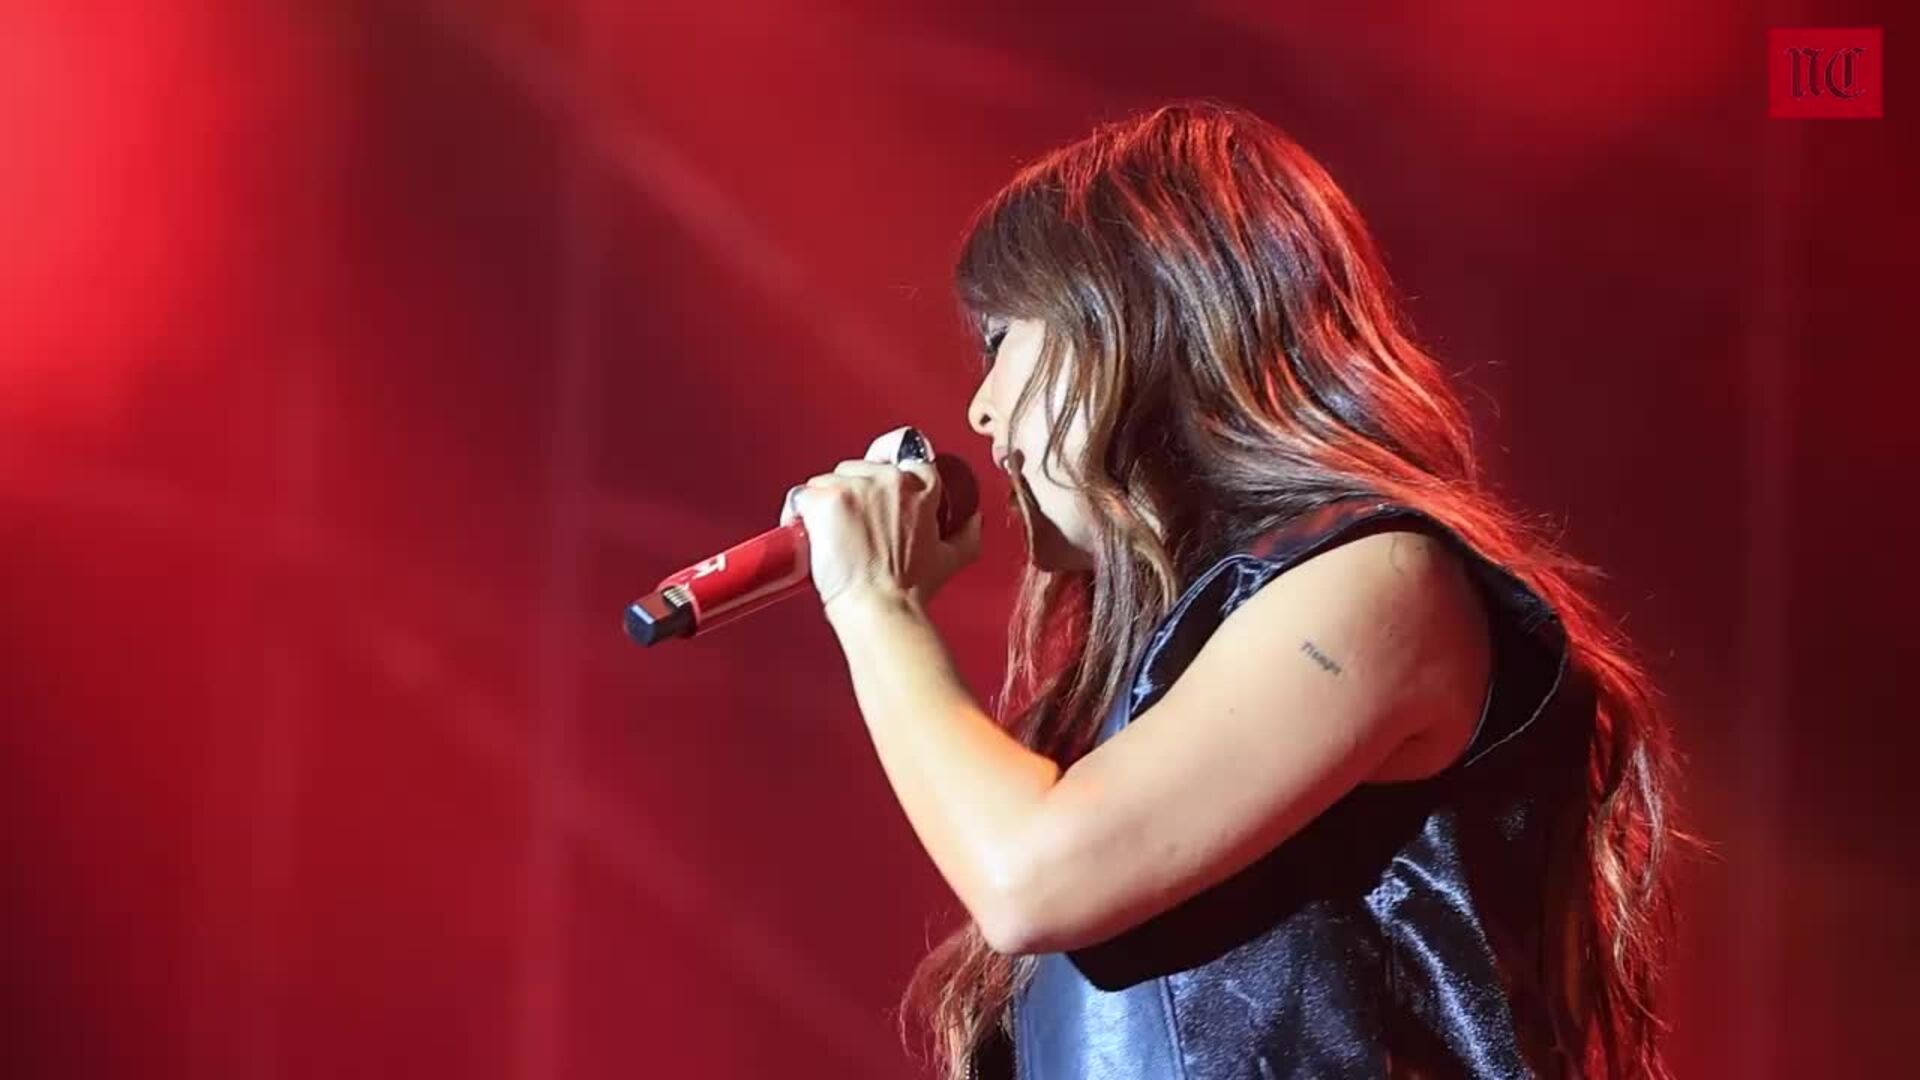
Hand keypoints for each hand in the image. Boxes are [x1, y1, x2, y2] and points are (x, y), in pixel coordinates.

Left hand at [780, 456, 981, 613]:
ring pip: (830, 479)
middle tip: (854, 528)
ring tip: (833, 535)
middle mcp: (887, 478)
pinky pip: (802, 494)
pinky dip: (800, 513)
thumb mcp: (951, 559)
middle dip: (855, 493)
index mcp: (919, 486)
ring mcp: (853, 486)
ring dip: (828, 503)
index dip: (887, 482)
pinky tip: (808, 534)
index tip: (878, 501)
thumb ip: (967, 535)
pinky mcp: (824, 498)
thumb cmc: (908, 589)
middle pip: (860, 468)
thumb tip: (973, 521)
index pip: (904, 462)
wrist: (878, 607)